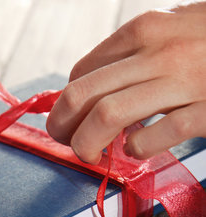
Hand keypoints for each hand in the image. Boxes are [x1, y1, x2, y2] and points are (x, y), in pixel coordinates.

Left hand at [46, 2, 205, 163]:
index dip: (66, 102)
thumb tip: (90, 84)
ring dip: (88, 143)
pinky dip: (137, 149)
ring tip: (93, 154)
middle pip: (83, 94)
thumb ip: (137, 53)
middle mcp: (160, 50)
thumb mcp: (176, 30)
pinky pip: (156, 134)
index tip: (69, 121)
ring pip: (108, 115)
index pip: (82, 72)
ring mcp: (186, 79)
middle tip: (68, 143)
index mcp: (145, 29)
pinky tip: (139, 150)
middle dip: (63, 126)